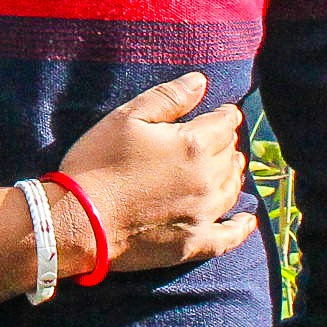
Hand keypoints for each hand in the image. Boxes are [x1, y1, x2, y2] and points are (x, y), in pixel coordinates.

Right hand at [54, 75, 254, 275]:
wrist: (78, 222)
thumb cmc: (97, 163)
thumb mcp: (126, 118)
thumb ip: (168, 97)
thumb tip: (201, 82)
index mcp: (194, 145)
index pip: (225, 124)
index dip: (224, 115)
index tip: (222, 113)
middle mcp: (207, 180)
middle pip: (230, 156)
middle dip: (226, 144)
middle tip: (217, 139)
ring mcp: (203, 214)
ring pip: (233, 189)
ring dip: (233, 174)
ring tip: (228, 166)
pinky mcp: (194, 244)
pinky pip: (230, 237)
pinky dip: (242, 227)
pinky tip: (247, 220)